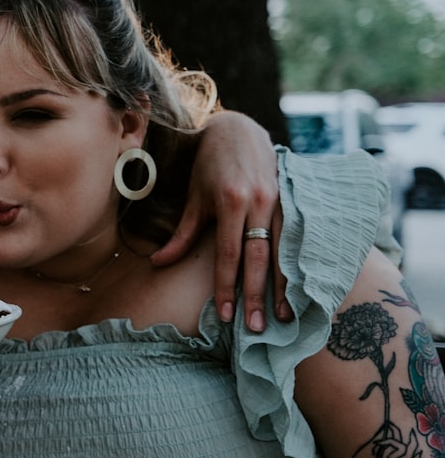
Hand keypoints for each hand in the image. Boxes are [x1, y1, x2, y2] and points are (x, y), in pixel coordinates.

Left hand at [150, 111, 289, 331]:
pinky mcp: (293, 201)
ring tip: (282, 317)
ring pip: (283, 251)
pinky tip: (301, 288)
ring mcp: (280, 202)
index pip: (229, 254)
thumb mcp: (193, 196)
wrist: (239, 128)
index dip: (226, 286)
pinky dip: (297, 264)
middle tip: (256, 328)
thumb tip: (156, 263)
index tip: (226, 315)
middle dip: (257, 295)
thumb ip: (181, 234)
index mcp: (231, 202)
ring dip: (283, 287)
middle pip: (259, 258)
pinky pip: (296, 239)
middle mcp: (259, 203)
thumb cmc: (209, 164)